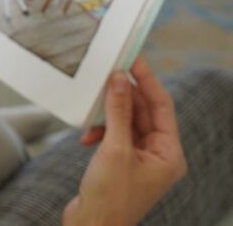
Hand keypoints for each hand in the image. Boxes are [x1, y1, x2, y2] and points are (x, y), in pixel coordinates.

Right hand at [63, 59, 186, 225]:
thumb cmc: (109, 197)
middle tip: (106, 74)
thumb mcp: (114, 149)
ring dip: (107, 114)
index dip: (146, 80)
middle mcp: (158, 154)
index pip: (161, 106)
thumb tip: (119, 79)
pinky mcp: (120, 162)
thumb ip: (117, 112)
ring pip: (125, 121)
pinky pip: (113, 134)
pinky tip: (87, 135)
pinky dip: (99, 130)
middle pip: (142, 111)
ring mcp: (139, 158)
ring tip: (92, 110)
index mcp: (169, 153)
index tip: (131, 59)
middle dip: (122, 96)